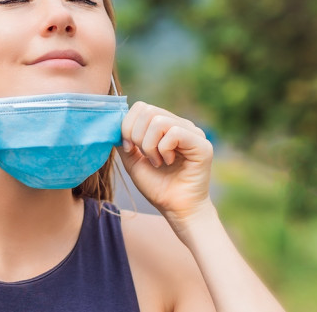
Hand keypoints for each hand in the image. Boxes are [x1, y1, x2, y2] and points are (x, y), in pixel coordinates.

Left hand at [116, 101, 213, 227]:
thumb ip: (124, 140)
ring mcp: (193, 133)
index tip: (129, 149)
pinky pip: (174, 133)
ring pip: (158, 120)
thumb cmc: (157, 186)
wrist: (175, 209)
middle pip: (147, 110)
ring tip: (157, 162)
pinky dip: (163, 150)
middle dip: (136, 136)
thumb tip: (114, 123)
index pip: (141, 107)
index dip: (127, 126)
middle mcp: (180, 124)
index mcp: (164, 125)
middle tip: (145, 156)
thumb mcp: (132, 160)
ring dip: (150, 145)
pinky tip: (168, 162)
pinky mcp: (202, 144)